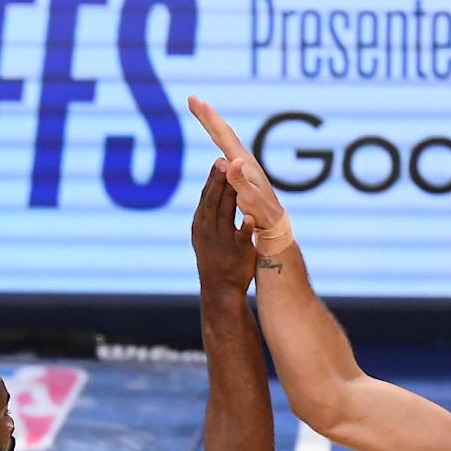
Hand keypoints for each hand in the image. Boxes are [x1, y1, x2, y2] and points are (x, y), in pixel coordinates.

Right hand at [187, 96, 288, 241]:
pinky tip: (216, 136)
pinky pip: (227, 147)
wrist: (274, 222)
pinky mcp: (243, 169)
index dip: (208, 118)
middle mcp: (243, 158)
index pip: (222, 135)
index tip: (195, 101)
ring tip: (202, 112)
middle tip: (193, 99)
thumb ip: (239, 180)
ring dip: (212, 123)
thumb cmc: (261, 212)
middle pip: (222, 131)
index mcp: (242, 162)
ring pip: (225, 137)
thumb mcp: (249, 198)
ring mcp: (243, 163)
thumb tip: (232, 160)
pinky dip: (218, 137)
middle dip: (207, 115)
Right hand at [191, 159, 256, 292]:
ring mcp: (222, 240)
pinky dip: (245, 227)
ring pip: (225, 214)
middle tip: (224, 161)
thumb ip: (211, 213)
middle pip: (213, 201)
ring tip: (235, 179)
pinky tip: (249, 216)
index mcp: (201, 224)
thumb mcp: (207, 235)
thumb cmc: (216, 259)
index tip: (219, 160)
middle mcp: (209, 230)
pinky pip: (242, 237)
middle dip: (219, 180)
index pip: (206, 197)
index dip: (213, 179)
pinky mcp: (238, 251)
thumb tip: (214, 190)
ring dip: (229, 195)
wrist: (221, 290)